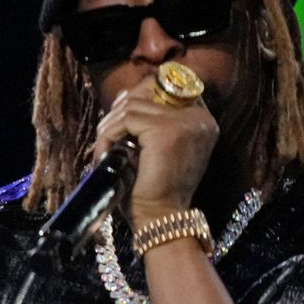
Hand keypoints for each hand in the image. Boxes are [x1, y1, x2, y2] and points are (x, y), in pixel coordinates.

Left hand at [90, 68, 218, 225]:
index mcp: (200, 119)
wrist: (161, 216)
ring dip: (109, 127)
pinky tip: (105, 155)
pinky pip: (126, 119)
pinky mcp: (166, 130)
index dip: (135, 98)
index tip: (117, 121)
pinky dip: (108, 136)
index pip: (165, 86)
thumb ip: (146, 120)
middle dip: (118, 111)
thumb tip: (123, 95)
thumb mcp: (152, 147)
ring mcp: (185, 121)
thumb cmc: (153, 188)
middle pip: (146, 90)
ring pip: (131, 105)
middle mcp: (199, 116)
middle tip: (105, 137)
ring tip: (103, 151)